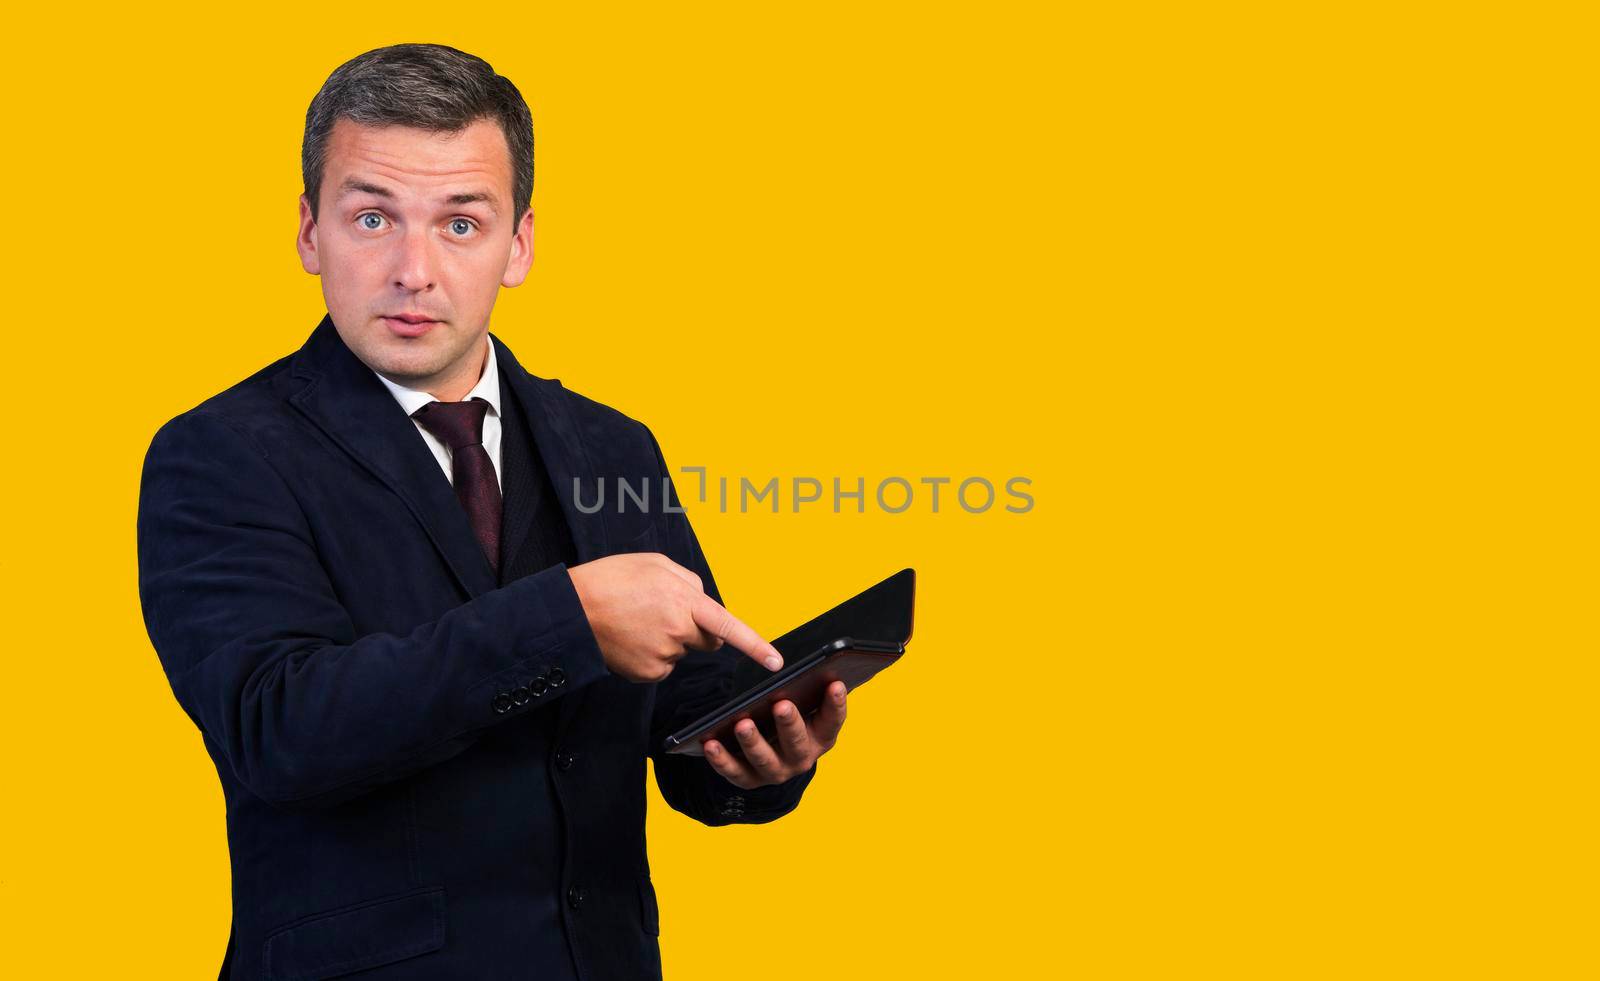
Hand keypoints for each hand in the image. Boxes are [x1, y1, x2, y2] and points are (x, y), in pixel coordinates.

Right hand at [567, 552, 782, 682]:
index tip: (776, 662)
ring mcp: (663, 655)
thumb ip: (689, 582)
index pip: (729, 627)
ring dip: (668, 640)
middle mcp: (678, 631)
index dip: (756, 646)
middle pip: (707, 640)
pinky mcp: (648, 673)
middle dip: (697, 630)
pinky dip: (651, 656)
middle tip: (662, 613)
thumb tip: (704, 601)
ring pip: (680, 652)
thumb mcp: (656, 564)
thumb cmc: (612, 580)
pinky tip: (631, 639)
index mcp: (685, 601)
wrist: (571, 610)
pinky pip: (662, 666)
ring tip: (636, 622)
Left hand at [702, 682, 846, 788]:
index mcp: (820, 737)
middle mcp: (801, 758)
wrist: (771, 751)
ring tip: (742, 724)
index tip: (835, 683)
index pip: (833, 721)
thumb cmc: (788, 717)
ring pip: (764, 759)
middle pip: (797, 743)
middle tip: (782, 704)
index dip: (836, 704)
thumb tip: (811, 662)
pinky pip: (734, 771)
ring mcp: (775, 771)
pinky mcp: (749, 779)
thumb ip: (807, 689)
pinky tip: (710, 743)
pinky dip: (721, 759)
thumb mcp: (803, 705)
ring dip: (753, 742)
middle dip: (789, 724)